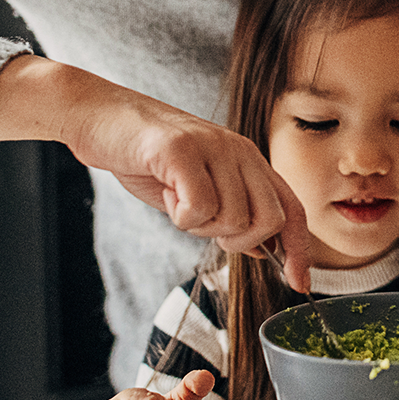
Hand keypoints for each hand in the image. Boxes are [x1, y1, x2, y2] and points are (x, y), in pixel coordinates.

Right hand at [0, 55, 313, 290]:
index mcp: (249, 160)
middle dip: (239, 241)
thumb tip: (263, 250)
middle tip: (205, 227)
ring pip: (233, 218)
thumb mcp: (198, 188)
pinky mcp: (182, 149)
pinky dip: (180, 216)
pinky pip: (199, 207)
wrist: (99, 116)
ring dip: (200, 226)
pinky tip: (167, 194)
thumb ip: (232, 213)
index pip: (291, 208)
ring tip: (178, 200)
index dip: (299, 249)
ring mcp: (214, 147)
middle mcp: (240, 150)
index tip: (299, 283)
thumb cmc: (147, 159)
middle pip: (269, 220)